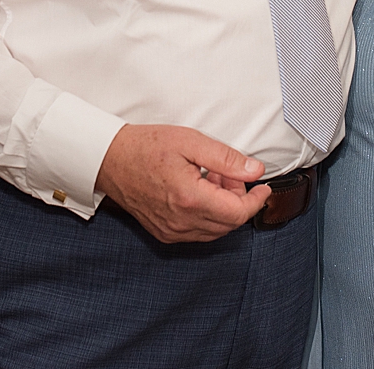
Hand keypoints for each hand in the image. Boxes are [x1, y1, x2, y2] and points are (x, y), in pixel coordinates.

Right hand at [94, 124, 272, 242]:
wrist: (110, 159)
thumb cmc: (145, 147)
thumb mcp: (190, 141)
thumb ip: (226, 158)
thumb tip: (255, 171)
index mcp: (190, 199)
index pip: (238, 213)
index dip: (256, 201)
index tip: (262, 187)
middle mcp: (181, 221)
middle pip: (229, 223)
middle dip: (239, 199)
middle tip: (230, 173)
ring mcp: (171, 231)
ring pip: (215, 230)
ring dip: (224, 207)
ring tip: (213, 179)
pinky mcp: (164, 233)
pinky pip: (199, 232)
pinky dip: (208, 215)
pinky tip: (199, 192)